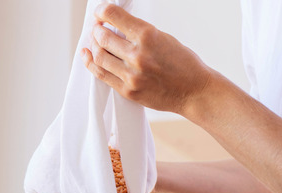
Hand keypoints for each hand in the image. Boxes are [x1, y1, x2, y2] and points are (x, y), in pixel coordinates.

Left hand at [82, 3, 211, 114]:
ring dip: (93, 45)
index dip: (102, 11)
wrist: (194, 92)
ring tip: (95, 41)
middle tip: (98, 28)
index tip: (100, 13)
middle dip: (97, 29)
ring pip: (99, 56)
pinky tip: (87, 55)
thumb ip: (140, 34)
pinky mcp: (128, 90)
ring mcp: (131, 75)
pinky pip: (101, 75)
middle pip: (102, 37)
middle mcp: (138, 55)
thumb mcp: (164, 38)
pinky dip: (91, 63)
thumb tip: (116, 28)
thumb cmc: (183, 63)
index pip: (114, 15)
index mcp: (148, 36)